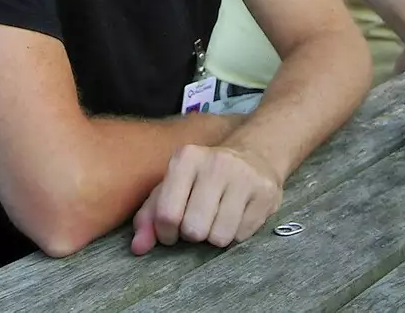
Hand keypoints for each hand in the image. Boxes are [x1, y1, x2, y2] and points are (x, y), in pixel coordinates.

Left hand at [129, 143, 282, 255]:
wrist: (253, 156)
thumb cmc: (203, 177)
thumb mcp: (172, 186)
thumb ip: (149, 216)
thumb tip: (138, 247)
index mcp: (186, 158)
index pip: (167, 214)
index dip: (166, 233)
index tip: (172, 229)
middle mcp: (215, 163)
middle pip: (194, 230)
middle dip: (193, 234)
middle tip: (199, 221)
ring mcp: (244, 177)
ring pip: (220, 237)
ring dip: (215, 236)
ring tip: (218, 217)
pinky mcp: (266, 193)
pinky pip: (242, 236)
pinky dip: (236, 233)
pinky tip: (237, 214)